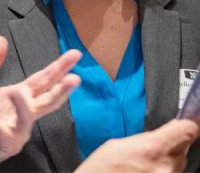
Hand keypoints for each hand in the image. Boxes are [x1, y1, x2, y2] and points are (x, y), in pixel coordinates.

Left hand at [0, 36, 80, 171]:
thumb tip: (1, 38)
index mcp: (20, 96)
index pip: (44, 79)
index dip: (59, 67)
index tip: (76, 54)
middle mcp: (23, 115)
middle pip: (47, 100)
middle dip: (62, 89)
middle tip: (75, 78)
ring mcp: (15, 131)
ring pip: (27, 118)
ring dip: (23, 105)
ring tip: (17, 91)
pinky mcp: (1, 145)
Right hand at [75, 119, 199, 172]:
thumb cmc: (100, 169)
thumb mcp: (118, 144)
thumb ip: (145, 139)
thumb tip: (161, 135)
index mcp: (151, 148)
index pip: (187, 130)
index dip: (188, 123)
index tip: (188, 120)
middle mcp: (164, 167)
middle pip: (184, 149)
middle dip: (173, 144)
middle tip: (153, 147)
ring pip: (179, 164)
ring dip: (168, 160)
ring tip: (144, 163)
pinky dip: (162, 171)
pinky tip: (144, 171)